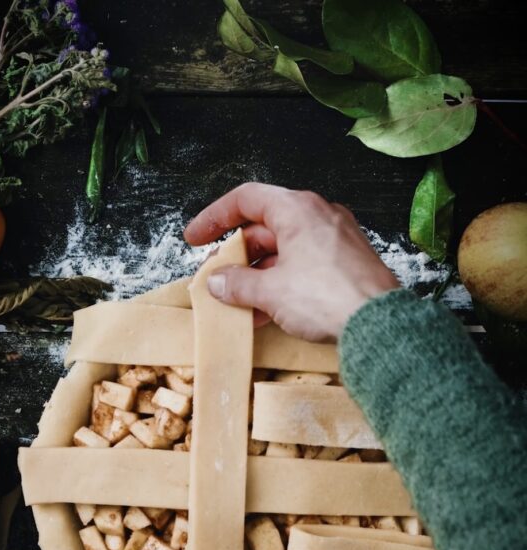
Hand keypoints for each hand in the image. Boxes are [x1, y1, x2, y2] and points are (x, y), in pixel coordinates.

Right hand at [184, 182, 398, 339]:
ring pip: (284, 251)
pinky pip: (304, 266)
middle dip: (237, 257)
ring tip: (239, 304)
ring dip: (258, 276)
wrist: (378, 324)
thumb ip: (237, 284)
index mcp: (297, 209)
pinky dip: (281, 283)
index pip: (245, 200)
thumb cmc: (328, 297)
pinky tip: (267, 312)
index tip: (196, 238)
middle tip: (217, 280)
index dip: (214, 218)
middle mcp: (319, 216)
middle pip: (265, 228)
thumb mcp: (270, 291)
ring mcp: (336, 240)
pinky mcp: (346, 264)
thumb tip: (218, 281)